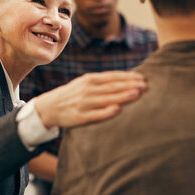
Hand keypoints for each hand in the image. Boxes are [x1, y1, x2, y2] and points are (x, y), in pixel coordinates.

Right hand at [32, 71, 146, 128]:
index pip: (112, 77)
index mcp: (89, 80)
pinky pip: (95, 115)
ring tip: (137, 94)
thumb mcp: (85, 83)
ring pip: (106, 99)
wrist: (48, 108)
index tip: (143, 78)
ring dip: (122, 96)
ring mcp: (83, 103)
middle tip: (145, 86)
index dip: (128, 77)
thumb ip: (104, 82)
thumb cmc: (73, 95)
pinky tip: (117, 109)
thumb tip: (129, 80)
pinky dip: (106, 112)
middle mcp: (87, 90)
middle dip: (129, 86)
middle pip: (112, 87)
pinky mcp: (79, 117)